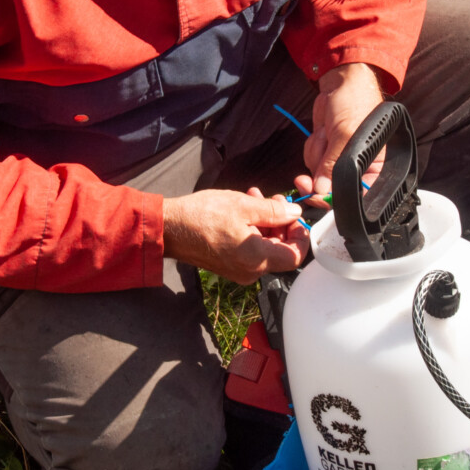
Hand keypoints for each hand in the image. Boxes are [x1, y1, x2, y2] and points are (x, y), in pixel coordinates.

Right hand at [162, 188, 308, 283]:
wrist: (168, 229)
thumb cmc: (201, 216)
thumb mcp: (243, 206)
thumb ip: (274, 211)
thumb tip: (295, 213)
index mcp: (256, 259)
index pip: (295, 256)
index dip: (301, 235)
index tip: (296, 216)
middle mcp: (251, 271)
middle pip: (281, 251)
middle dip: (282, 223)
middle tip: (275, 200)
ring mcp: (240, 271)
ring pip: (266, 248)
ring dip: (267, 223)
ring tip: (256, 198)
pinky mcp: (230, 266)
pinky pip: (252, 250)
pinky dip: (254, 231)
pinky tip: (245, 209)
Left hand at [294, 63, 384, 202]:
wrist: (341, 82)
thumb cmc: (355, 103)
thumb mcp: (347, 135)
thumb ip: (334, 165)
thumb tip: (321, 190)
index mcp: (376, 168)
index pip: (359, 195)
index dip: (339, 200)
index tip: (320, 198)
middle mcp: (360, 168)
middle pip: (335, 191)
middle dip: (319, 181)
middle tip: (304, 182)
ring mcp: (340, 161)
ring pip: (320, 177)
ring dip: (317, 157)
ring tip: (327, 135)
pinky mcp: (326, 153)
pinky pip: (313, 163)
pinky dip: (313, 149)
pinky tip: (322, 133)